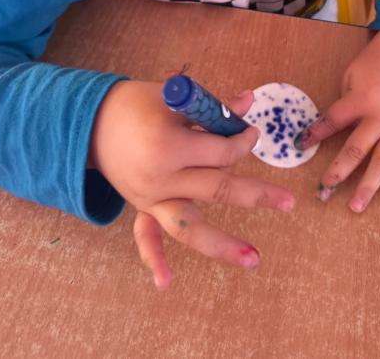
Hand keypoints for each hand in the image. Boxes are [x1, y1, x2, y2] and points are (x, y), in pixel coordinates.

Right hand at [88, 81, 294, 288]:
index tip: (251, 132)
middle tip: (290, 203)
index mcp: (169, 147)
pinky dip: (154, 259)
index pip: (221, 152)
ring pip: (191, 226)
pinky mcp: (141, 207)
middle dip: (257, 195)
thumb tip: (248, 101)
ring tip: (254, 259)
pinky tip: (166, 282)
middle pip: (218, 190)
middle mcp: (160, 179)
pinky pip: (146, 237)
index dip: (242, 140)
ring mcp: (150, 198)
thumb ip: (214, 106)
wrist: (90, 122)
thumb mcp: (175, 98)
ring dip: (223, 245)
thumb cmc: (136, 103)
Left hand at [295, 32, 379, 210]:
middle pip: (357, 150)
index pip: (333, 122)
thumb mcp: (352, 75)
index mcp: (363, 99)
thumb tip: (335, 127)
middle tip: (324, 191)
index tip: (300, 145)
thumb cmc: (377, 61)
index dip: (315, 134)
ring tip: (357, 206)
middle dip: (339, 172)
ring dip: (370, 185)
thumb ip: (345, 103)